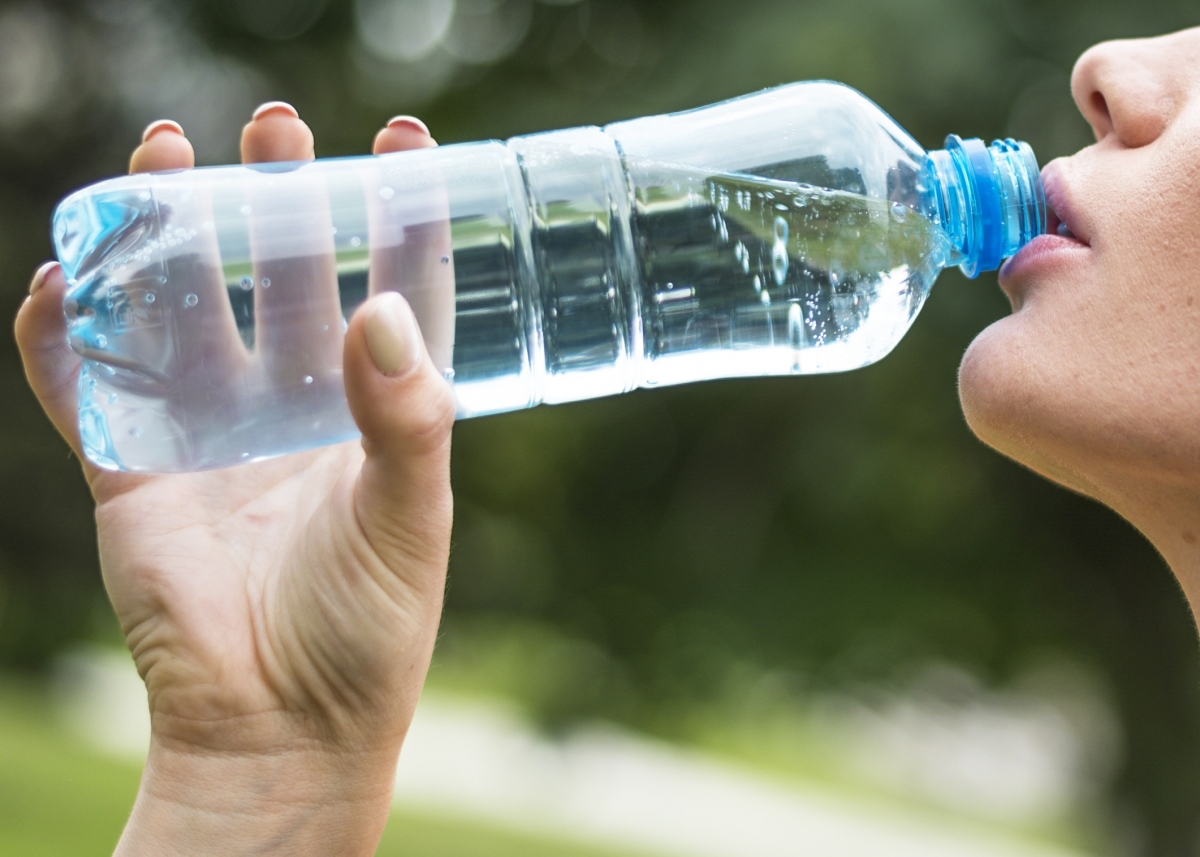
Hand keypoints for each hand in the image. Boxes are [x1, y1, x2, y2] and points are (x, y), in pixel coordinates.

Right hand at [13, 105, 454, 855]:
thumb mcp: (410, 513)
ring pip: (179, 307)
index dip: (396, 213)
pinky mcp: (133, 469)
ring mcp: (209, 432)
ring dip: (166, 232)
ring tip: (169, 151)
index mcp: (373, 410)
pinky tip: (61, 273)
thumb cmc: (368, 624)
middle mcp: (292, 406)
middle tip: (275, 126)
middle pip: (279, 275)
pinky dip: (64, 333)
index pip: (391, 288)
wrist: (281, 724)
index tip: (401, 140)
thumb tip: (379, 307)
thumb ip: (405, 415)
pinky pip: (86, 385)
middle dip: (273, 198)